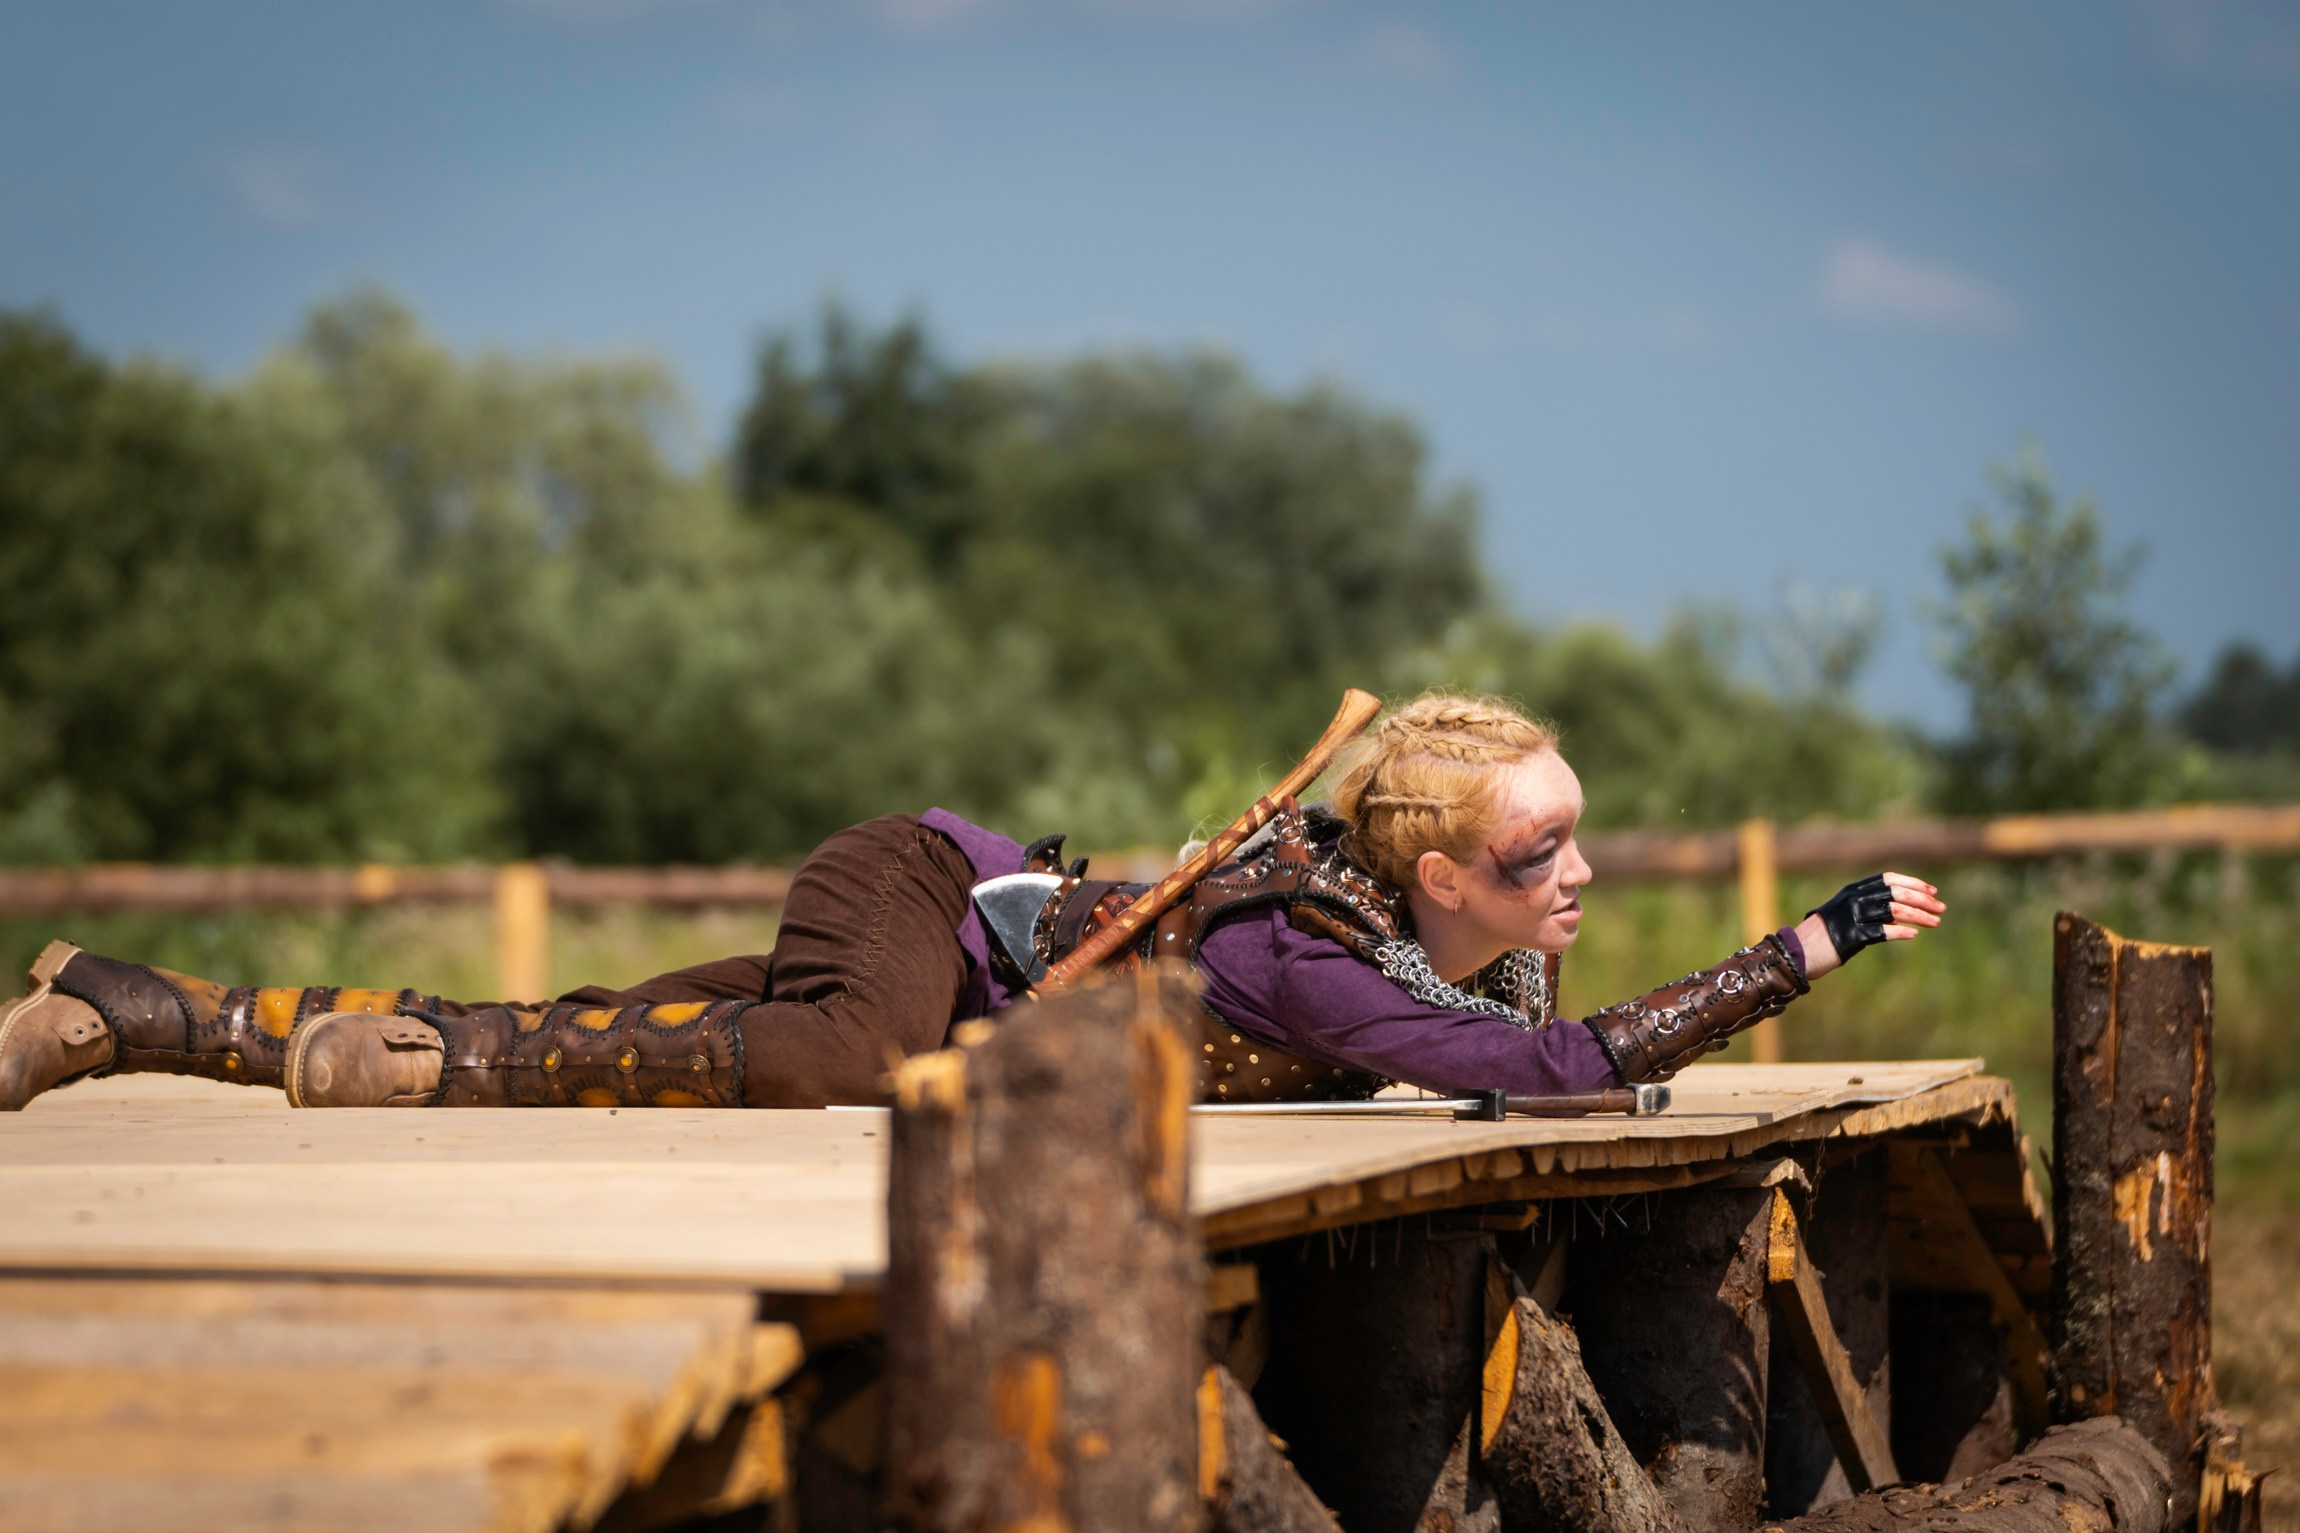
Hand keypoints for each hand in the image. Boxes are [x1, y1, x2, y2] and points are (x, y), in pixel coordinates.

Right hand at [1793, 871, 1944, 978]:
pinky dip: (1900, 932)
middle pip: (1896, 893)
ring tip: (1936, 923)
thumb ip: (1868, 911)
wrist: (1796, 952)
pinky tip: (1914, 934)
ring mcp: (1851, 917)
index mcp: (1853, 890)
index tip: (1933, 891)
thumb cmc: (1822, 937)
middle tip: (1942, 908)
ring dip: (1919, 915)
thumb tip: (1898, 917)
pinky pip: (1881, 932)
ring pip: (1894, 911)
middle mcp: (1853, 899)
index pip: (1889, 879)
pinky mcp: (1850, 937)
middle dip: (1923, 900)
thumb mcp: (1845, 916)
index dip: (1913, 883)